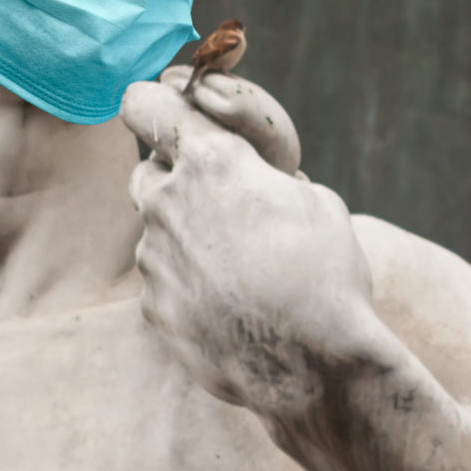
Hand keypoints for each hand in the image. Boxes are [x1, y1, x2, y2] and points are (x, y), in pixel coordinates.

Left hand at [121, 70, 399, 423]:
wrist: (311, 366)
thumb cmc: (324, 275)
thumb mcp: (316, 200)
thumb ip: (265, 178)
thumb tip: (252, 183)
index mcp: (211, 162)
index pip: (146, 104)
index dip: (155, 105)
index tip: (165, 111)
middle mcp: (168, 204)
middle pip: (148, 171)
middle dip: (176, 179)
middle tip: (222, 202)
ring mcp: (154, 260)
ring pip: (156, 231)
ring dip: (186, 237)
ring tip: (240, 268)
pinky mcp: (152, 307)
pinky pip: (164, 282)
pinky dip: (188, 285)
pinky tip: (231, 306)